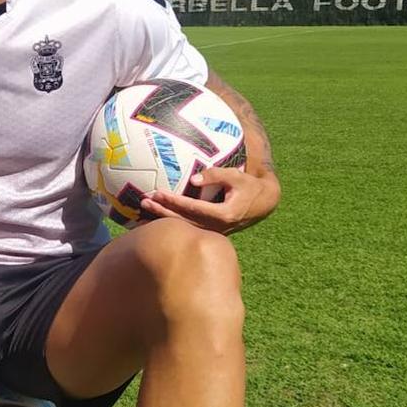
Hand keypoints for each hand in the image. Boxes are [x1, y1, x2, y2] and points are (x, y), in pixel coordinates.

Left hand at [140, 166, 279, 234]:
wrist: (263, 204)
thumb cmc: (249, 186)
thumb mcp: (236, 176)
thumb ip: (215, 175)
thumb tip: (192, 179)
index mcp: (223, 214)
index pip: (192, 207)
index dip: (174, 201)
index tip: (159, 193)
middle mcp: (216, 226)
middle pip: (183, 221)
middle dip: (162, 212)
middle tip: (144, 202)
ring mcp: (212, 231)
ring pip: (184, 227)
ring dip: (164, 219)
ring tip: (144, 212)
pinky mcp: (210, 230)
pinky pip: (188, 228)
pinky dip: (172, 223)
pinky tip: (156, 218)